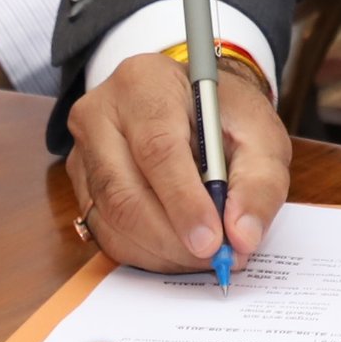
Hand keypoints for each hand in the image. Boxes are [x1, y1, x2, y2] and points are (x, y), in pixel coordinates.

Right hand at [65, 53, 290, 272]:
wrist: (192, 105)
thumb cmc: (225, 115)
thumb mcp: (260, 132)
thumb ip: (260, 181)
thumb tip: (244, 236)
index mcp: (144, 83)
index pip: (158, 148)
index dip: (184, 200)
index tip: (211, 240)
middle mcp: (100, 115)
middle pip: (124, 189)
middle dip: (171, 235)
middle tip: (212, 258)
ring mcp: (82, 152)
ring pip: (111, 217)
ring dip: (160, 249)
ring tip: (202, 257)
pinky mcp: (80, 186)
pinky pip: (105, 231)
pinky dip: (145, 251)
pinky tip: (177, 253)